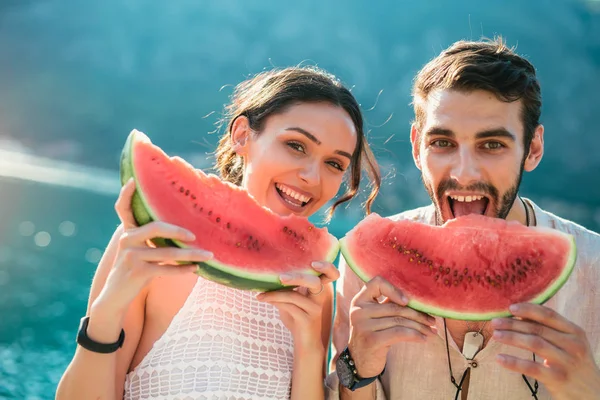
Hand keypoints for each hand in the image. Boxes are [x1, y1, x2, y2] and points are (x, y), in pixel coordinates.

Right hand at [94, 178, 213, 313]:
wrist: (115, 296)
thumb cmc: (135, 270)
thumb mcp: (139, 251)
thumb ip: (150, 238)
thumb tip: (184, 230)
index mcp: (127, 232)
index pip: (122, 208)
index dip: (126, 194)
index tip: (134, 180)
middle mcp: (127, 240)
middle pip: (156, 227)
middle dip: (178, 230)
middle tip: (195, 235)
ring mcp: (131, 256)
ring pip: (167, 252)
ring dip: (191, 255)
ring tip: (208, 256)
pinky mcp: (137, 272)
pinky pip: (165, 268)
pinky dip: (182, 270)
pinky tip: (195, 269)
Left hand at [255, 261, 338, 350]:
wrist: (305, 343)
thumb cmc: (298, 318)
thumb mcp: (293, 300)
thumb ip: (288, 287)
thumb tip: (268, 273)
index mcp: (319, 289)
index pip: (332, 275)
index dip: (327, 267)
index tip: (313, 263)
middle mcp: (320, 298)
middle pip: (313, 282)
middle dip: (296, 277)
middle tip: (280, 277)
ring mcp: (315, 309)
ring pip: (294, 296)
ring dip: (274, 293)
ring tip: (260, 294)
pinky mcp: (307, 320)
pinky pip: (289, 307)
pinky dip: (274, 301)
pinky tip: (263, 299)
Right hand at [347, 276, 436, 377]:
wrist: (360, 361)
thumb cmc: (373, 335)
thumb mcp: (375, 317)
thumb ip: (387, 305)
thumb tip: (419, 299)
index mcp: (359, 300)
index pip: (377, 283)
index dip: (394, 290)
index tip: (407, 301)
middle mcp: (359, 311)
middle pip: (395, 307)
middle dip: (418, 315)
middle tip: (432, 321)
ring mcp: (363, 326)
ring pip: (400, 321)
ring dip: (420, 327)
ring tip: (431, 331)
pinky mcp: (371, 340)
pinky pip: (399, 333)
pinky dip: (415, 335)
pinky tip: (423, 339)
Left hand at [492, 303, 599, 399]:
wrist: (594, 394)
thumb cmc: (574, 364)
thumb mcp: (570, 344)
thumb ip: (550, 330)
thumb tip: (521, 314)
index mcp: (575, 332)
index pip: (549, 315)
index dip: (528, 309)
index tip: (510, 307)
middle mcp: (573, 345)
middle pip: (537, 329)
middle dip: (513, 324)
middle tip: (495, 322)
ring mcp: (566, 362)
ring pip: (534, 343)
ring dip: (511, 338)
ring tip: (495, 335)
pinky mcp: (558, 379)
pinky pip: (531, 367)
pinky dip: (513, 362)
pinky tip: (499, 358)